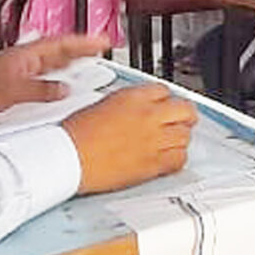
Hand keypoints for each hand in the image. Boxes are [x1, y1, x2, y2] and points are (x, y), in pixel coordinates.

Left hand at [0, 33, 109, 124]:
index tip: (101, 41)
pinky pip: (41, 78)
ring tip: (87, 65)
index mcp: (24, 56)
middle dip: (80, 50)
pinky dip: (55, 79)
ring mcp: (17, 71)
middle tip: (100, 50)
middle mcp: (22, 60)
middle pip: (58, 51)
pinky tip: (59, 87)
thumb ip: (40, 90)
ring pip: (50, 64)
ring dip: (69, 64)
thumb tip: (63, 89)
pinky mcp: (12, 84)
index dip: (83, 43)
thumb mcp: (12, 92)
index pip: (60, 45)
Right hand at [62, 82, 197, 194]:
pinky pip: (179, 159)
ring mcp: (153, 139)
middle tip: (181, 121)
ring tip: (172, 141)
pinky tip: (169, 159)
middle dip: (184, 115)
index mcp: (133, 97)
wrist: (69, 157)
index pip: (164, 91)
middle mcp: (148, 115)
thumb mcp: (100, 105)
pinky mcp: (153, 163)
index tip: (163, 106)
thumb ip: (124, 105)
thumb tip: (133, 110)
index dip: (165, 100)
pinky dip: (177, 159)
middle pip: (185, 109)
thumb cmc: (75, 135)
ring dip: (180, 137)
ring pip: (185, 135)